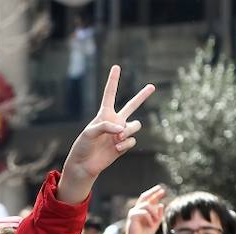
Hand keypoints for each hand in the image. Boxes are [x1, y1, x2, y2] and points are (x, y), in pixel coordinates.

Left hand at [57, 66, 154, 203]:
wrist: (84, 165)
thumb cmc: (83, 146)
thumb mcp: (90, 132)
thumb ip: (106, 126)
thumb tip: (122, 130)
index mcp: (104, 114)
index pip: (110, 94)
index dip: (113, 81)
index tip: (116, 67)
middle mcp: (115, 121)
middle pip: (132, 105)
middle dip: (142, 96)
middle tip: (152, 86)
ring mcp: (120, 133)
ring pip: (135, 125)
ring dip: (128, 131)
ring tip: (117, 138)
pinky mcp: (124, 145)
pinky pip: (132, 140)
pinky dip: (125, 144)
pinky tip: (115, 148)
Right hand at [123, 184, 167, 233]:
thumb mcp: (155, 224)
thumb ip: (159, 215)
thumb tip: (161, 204)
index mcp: (143, 211)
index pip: (149, 199)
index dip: (155, 194)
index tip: (162, 190)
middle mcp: (137, 209)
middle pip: (144, 196)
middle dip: (153, 192)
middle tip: (161, 190)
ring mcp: (134, 212)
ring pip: (146, 205)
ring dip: (154, 212)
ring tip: (156, 220)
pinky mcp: (132, 216)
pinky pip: (143, 212)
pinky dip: (149, 218)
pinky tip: (151, 224)